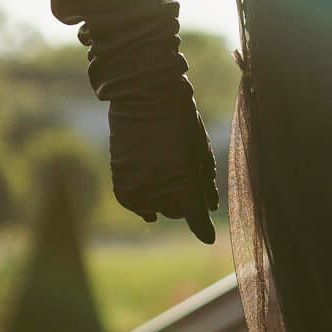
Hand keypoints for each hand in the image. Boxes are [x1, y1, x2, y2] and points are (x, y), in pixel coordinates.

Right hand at [106, 71, 217, 240]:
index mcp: (186, 180)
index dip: (203, 228)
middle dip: (184, 199)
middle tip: (181, 171)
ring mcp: (138, 187)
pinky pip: (132, 202)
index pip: (196, 217)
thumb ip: (205, 182)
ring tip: (162, 168)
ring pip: (155, 208)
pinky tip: (148, 185)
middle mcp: (160, 189)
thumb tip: (210, 206)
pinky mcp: (120, 181)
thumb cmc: (179, 120)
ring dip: (162, 196)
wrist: (143, 95)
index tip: (208, 237)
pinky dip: (141, 199)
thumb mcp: (199, 150)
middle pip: (177, 211)